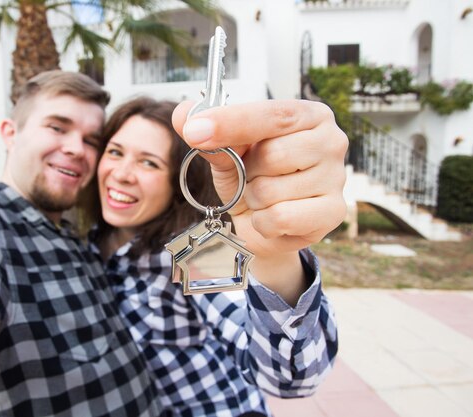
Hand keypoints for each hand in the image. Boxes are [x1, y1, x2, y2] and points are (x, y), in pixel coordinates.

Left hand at [172, 100, 347, 302]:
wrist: (262, 224)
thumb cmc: (249, 178)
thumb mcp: (225, 152)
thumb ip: (207, 132)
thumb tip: (183, 114)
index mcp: (308, 115)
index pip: (271, 114)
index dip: (230, 122)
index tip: (194, 131)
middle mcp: (331, 141)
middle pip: (272, 154)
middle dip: (247, 172)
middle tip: (251, 177)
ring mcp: (336, 178)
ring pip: (271, 190)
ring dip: (253, 199)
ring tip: (262, 198)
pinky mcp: (333, 212)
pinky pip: (280, 217)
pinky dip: (264, 222)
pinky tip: (271, 218)